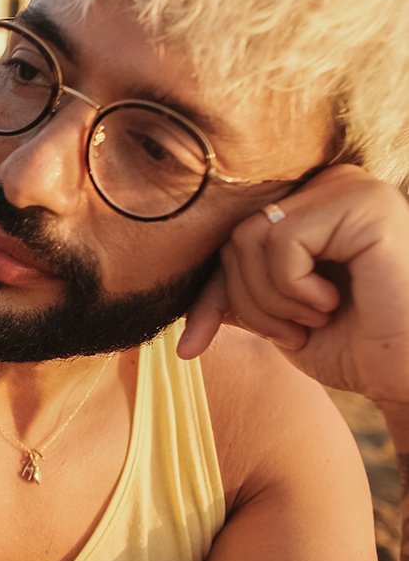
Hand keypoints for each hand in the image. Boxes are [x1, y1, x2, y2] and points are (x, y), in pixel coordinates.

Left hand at [178, 165, 408, 411]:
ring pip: (249, 237)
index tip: (188, 348)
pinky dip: (294, 288)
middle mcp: (331, 184)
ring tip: (315, 317)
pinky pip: (282, 240)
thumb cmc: (357, 347)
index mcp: (311, 206)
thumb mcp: (275, 317)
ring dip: (271, 299)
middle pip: (233, 237)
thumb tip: (174, 309)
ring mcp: (351, 187)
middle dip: (249, 301)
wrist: (408, 376)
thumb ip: (234, 292)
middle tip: (294, 331)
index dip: (209, 296)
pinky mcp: (365, 202)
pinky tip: (334, 303)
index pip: (229, 241)